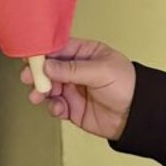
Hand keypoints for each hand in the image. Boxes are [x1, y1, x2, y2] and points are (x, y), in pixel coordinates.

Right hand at [21, 38, 135, 139]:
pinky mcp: (72, 107)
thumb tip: (48, 66)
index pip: (59, 48)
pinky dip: (53, 107)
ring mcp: (73, 89)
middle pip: (49, 68)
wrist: (136, 117)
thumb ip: (72, 69)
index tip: (30, 57)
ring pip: (49, 87)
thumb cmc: (127, 86)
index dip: (43, 52)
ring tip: (39, 95)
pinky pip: (55, 105)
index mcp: (86, 53)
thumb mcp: (101, 71)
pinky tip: (59, 108)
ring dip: (41, 91)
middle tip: (29, 77)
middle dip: (38, 73)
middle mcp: (77, 70)